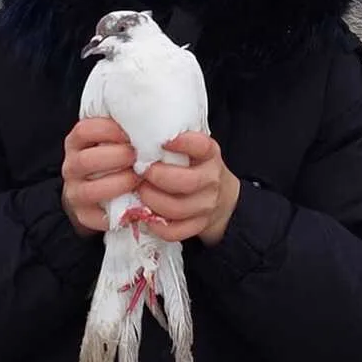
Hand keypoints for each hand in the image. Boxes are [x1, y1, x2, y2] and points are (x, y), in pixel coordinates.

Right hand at [61, 116, 137, 237]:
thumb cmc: (113, 158)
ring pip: (90, 190)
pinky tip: (135, 202)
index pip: (84, 130)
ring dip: (119, 183)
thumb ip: (123, 129)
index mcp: (77, 142)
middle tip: (138, 157)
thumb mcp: (112, 139)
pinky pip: (96, 217)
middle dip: (116, 157)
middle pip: (85, 160)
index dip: (108, 130)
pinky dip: (117, 212)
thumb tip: (152, 116)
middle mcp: (71, 166)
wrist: (96, 192)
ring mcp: (75, 191)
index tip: (130, 133)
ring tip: (139, 179)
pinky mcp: (83, 214)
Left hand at [138, 132, 239, 246]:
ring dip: (152, 201)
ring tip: (140, 192)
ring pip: (177, 208)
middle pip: (186, 181)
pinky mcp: (198, 225)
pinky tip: (146, 215)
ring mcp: (207, 205)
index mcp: (210, 154)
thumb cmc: (197, 167)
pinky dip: (157, 226)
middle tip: (141, 172)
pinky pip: (176, 231)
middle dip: (158, 177)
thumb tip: (138, 130)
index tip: (162, 142)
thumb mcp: (194, 149)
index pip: (201, 146)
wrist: (223, 198)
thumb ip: (176, 142)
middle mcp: (212, 179)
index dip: (182, 143)